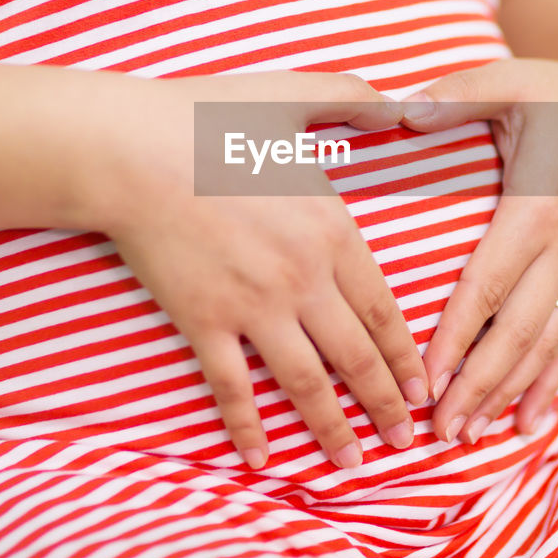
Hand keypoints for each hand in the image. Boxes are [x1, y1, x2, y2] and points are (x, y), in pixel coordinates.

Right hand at [88, 70, 428, 469]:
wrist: (132, 151)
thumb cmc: (211, 119)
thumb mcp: (295, 94)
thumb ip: (354, 97)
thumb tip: (401, 101)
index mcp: (332, 232)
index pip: (383, 310)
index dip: (406, 356)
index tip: (424, 386)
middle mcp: (303, 280)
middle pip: (356, 357)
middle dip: (386, 404)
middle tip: (407, 440)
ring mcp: (253, 307)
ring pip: (305, 384)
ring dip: (332, 428)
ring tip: (352, 464)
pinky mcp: (203, 323)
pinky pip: (232, 386)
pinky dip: (246, 425)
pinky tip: (260, 457)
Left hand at [400, 49, 557, 443]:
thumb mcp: (512, 80)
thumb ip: (456, 95)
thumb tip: (400, 111)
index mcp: (537, 209)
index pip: (488, 287)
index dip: (457, 337)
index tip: (425, 378)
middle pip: (517, 333)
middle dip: (479, 385)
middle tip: (440, 430)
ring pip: (547, 346)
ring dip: (510, 394)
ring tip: (473, 435)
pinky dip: (552, 382)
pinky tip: (528, 419)